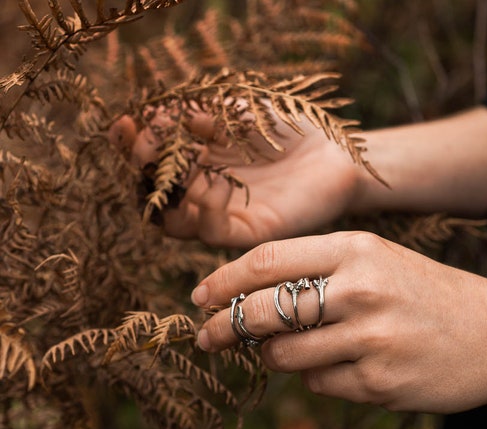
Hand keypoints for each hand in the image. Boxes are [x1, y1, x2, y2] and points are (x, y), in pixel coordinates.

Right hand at [109, 107, 359, 248]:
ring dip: (167, 198)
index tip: (123, 124)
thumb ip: (196, 114)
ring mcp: (226, 214)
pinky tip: (210, 188)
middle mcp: (205, 191)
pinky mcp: (250, 232)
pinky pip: (215, 232)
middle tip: (141, 148)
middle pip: (158, 196)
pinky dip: (205, 213)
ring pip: (177, 222)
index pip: (152, 163)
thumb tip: (151, 116)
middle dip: (143, 172)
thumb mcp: (235, 110)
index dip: (133, 146)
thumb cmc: (286, 125)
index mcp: (197, 161)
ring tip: (168, 171)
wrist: (333, 148)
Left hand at [190, 231, 486, 413]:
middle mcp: (361, 290)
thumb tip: (248, 300)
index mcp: (357, 249)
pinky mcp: (380, 383)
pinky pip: (318, 385)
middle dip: (224, 326)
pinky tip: (345, 366)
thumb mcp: (378, 262)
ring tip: (293, 350)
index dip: (223, 279)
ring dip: (276, 356)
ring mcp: (371, 339)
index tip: (199, 297)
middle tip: (206, 337)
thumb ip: (317, 273)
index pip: (267, 260)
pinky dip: (317, 377)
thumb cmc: (427, 294)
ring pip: (284, 356)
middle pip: (263, 311)